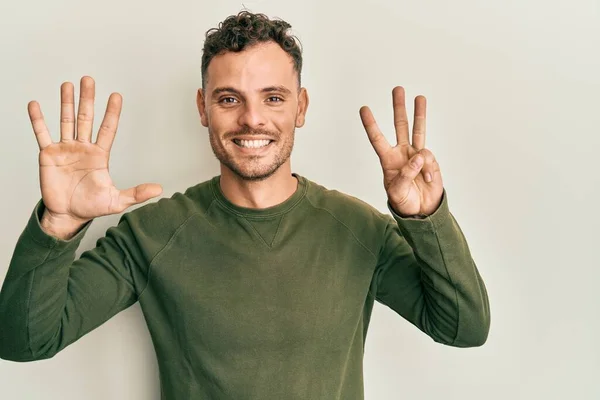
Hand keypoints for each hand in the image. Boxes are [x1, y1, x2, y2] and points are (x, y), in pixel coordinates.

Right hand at [29, 76, 162, 226]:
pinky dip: (38, 120)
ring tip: (68, 84)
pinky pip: (42, 134)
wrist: (68, 215)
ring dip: (66, 102)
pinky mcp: (48, 155)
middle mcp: (83, 148)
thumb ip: (136, 193)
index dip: (111, 113)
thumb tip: (159, 189)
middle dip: (87, 99)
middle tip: (89, 80)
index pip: (107, 129)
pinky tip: (35, 104)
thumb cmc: (92, 207)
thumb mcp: (117, 201)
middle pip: (86, 118)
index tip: (116, 95)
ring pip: (66, 121)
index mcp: (100, 155)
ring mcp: (65, 149)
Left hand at [359, 86, 442, 216]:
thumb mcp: (397, 193)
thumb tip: (417, 157)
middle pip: (399, 126)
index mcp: (388, 160)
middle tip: (397, 89)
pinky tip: (426, 180)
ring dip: (419, 113)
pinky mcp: (430, 161)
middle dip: (398, 108)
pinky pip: (429, 158)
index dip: (371, 124)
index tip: (364, 109)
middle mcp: (402, 153)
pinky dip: (428, 169)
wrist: (422, 211)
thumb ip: (405, 175)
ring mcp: (417, 155)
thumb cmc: (404, 202)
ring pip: (417, 130)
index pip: (377, 139)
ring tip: (419, 97)